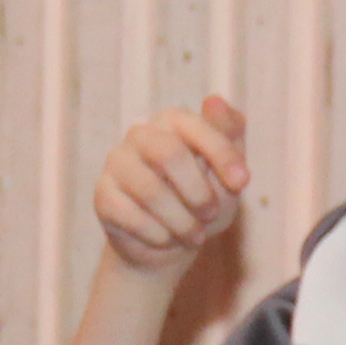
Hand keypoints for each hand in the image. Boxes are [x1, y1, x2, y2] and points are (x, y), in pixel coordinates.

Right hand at [91, 95, 250, 274]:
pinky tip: (166, 239)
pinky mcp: (103, 195)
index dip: (221, 153)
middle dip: (198, 192)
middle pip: (169, 154)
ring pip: (150, 191)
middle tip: (211, 215)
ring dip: (182, 222)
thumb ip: (229, 136)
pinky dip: (158, 235)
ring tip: (194, 235)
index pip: (195, 126)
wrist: (169, 243)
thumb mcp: (226, 173)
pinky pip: (132, 216)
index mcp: (172, 122)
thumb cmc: (202, 201)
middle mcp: (140, 135)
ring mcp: (117, 164)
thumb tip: (215, 101)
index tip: (242, 182)